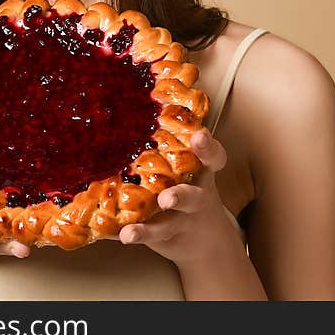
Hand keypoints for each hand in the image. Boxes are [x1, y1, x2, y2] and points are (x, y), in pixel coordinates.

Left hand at [118, 128, 242, 265]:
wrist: (206, 239)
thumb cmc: (188, 185)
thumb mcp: (189, 165)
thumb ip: (169, 140)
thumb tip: (128, 95)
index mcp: (200, 172)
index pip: (213, 159)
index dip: (207, 148)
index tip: (198, 137)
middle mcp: (195, 195)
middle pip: (193, 194)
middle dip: (181, 195)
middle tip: (167, 197)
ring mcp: (182, 219)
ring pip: (170, 222)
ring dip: (153, 225)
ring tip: (134, 228)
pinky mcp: (167, 235)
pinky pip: (151, 235)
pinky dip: (136, 234)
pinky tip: (121, 234)